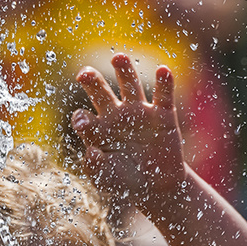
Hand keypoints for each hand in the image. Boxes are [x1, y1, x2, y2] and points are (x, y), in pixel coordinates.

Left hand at [70, 54, 189, 206]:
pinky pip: (164, 95)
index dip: (82, 119)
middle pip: (100, 92)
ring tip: (118, 57)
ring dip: (124, 70)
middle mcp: (116, 116)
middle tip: (84, 74)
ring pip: (130, 84)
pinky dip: (165, 82)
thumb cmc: (126, 182)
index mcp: (98, 130)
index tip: (85, 124)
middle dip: (92, 81)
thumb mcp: (107, 180)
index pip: (84, 118)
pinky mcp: (163, 115)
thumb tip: (90, 150)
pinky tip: (163, 70)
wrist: (157, 188)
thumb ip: (95, 167)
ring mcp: (139, 113)